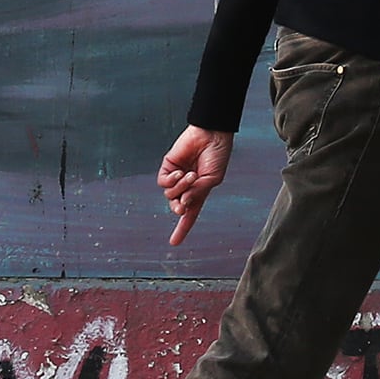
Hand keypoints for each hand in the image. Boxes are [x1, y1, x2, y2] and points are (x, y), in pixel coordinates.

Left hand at [159, 126, 233, 245]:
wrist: (212, 135)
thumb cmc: (216, 156)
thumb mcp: (212, 180)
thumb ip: (197, 193)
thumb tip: (183, 204)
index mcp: (199, 192)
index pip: (189, 214)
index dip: (182, 228)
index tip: (174, 243)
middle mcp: (186, 186)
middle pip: (176, 206)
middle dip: (178, 209)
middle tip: (183, 204)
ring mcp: (177, 176)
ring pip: (169, 194)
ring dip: (180, 188)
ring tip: (191, 175)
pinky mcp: (168, 165)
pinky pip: (163, 181)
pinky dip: (171, 180)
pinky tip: (181, 171)